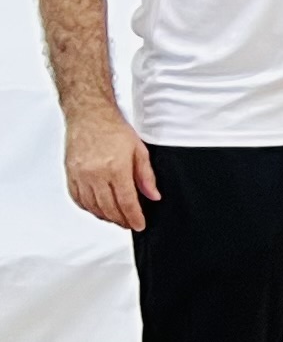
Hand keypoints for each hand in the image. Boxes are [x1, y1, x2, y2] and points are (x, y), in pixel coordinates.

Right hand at [65, 109, 156, 231]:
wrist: (89, 116)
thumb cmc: (113, 129)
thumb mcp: (139, 150)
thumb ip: (146, 176)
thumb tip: (154, 195)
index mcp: (115, 168)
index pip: (126, 202)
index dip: (134, 217)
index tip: (139, 225)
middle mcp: (95, 174)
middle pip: (108, 208)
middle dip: (121, 220)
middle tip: (129, 224)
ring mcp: (80, 175)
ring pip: (92, 206)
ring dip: (105, 216)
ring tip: (116, 218)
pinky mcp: (70, 174)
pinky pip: (77, 198)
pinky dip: (88, 207)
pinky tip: (97, 209)